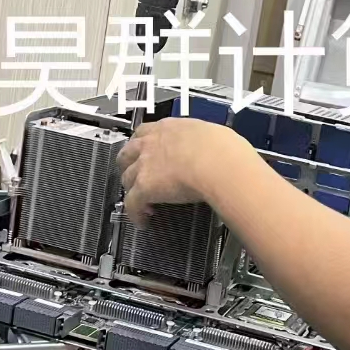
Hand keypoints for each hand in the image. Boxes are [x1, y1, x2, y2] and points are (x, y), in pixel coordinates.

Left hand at [116, 118, 249, 224]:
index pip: (144, 132)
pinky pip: (131, 204)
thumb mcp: (211, 135)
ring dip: (131, 189)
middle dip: (129, 165)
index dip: (142, 144)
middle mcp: (151, 143)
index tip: (145, 151)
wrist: (219, 164)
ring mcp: (145, 165)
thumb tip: (209, 149)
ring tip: (141, 201)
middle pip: (127, 153)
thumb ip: (200, 141)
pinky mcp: (144, 188)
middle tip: (137, 175)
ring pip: (126, 178)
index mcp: (168, 128)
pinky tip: (143, 221)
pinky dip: (136, 214)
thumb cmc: (224, 150)